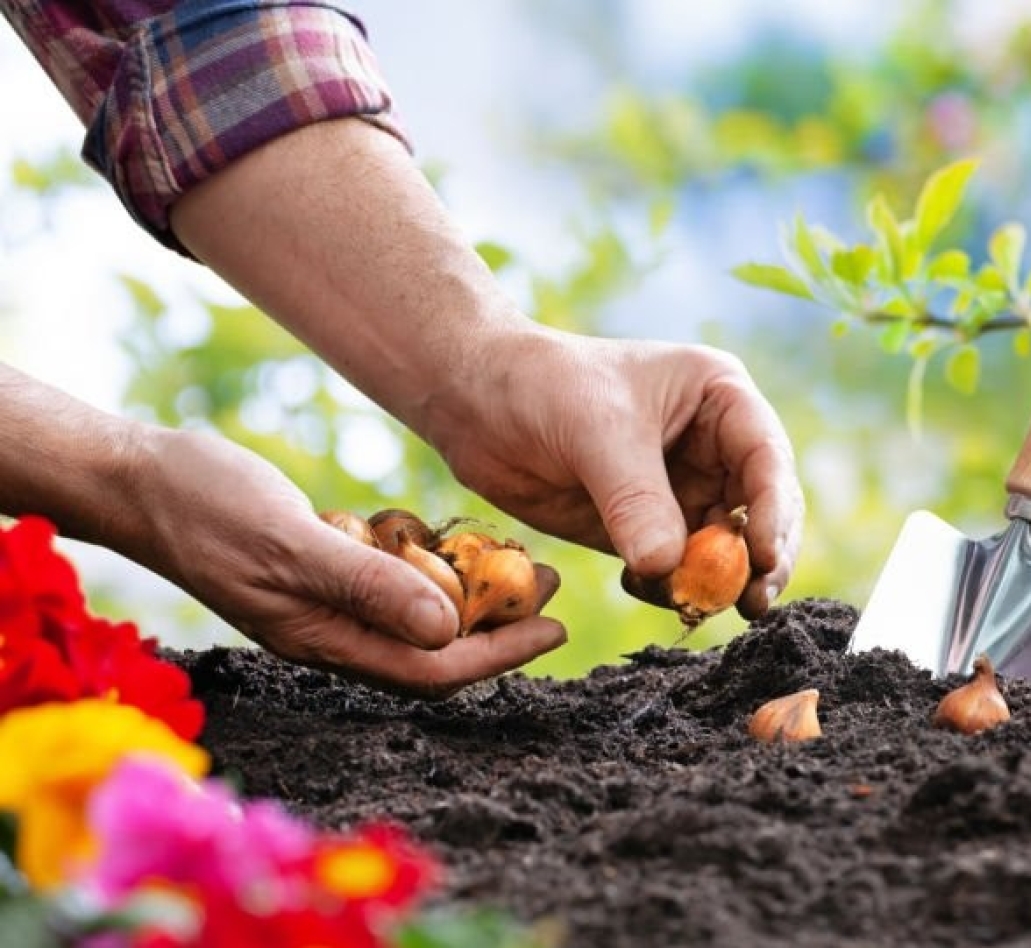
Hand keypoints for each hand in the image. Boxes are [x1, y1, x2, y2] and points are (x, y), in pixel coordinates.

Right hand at [113, 427, 564, 696]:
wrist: (141, 480)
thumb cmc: (206, 507)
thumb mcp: (290, 542)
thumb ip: (366, 586)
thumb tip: (448, 632)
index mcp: (324, 640)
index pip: (430, 670)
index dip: (500, 656)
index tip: (556, 628)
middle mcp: (329, 632)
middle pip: (432, 649)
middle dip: (498, 625)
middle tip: (552, 584)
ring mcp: (322, 603)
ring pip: (414, 617)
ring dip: (470, 596)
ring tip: (519, 562)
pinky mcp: (317, 571)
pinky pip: (387, 583)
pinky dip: (427, 569)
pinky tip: (452, 543)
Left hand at [427, 327, 803, 617]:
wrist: (473, 401)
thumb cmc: (542, 385)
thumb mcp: (597, 432)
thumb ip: (636, 500)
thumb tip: (668, 570)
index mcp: (718, 398)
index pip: (766, 458)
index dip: (774, 511)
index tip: (766, 559)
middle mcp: (710, 445)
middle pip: (758, 511)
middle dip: (758, 559)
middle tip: (750, 605)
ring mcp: (677, 489)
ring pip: (720, 547)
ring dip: (713, 581)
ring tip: (693, 604)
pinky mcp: (640, 526)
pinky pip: (673, 568)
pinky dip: (669, 587)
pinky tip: (643, 588)